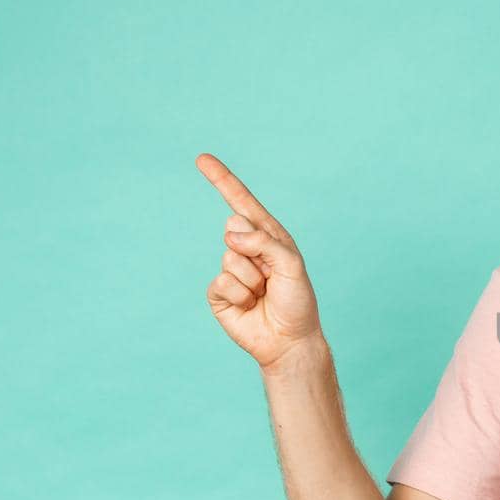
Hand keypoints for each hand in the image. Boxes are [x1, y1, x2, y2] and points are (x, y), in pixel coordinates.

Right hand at [196, 152, 322, 371]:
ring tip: (264, 293)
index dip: (222, 180)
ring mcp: (231, 270)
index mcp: (267, 236)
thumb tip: (231, 232)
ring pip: (230, 258)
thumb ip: (265, 242)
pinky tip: (249, 305)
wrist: (289, 341)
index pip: (240, 203)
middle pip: (234, 228)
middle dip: (256, 252)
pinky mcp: (219, 293)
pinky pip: (221, 282)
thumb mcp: (291, 265)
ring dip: (252, 279)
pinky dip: (240, 294)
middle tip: (272, 277)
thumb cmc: (297, 301)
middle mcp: (247, 249)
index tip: (201, 158)